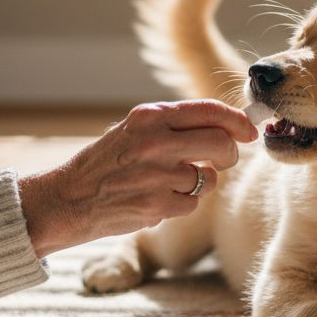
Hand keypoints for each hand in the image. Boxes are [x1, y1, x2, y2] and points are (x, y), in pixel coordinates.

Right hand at [18, 100, 256, 257]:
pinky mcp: (158, 205)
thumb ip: (174, 126)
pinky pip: (193, 203)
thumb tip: (226, 127)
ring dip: (199, 184)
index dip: (238, 121)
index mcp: (150, 116)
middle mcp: (156, 141)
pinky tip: (158, 200)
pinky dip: (182, 204)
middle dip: (228, 155)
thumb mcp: (133, 130)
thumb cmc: (105, 164)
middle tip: (219, 162)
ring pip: (210, 178)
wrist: (67, 199)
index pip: (210, 111)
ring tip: (170, 184)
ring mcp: (157, 174)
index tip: (250, 131)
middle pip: (221, 144)